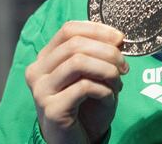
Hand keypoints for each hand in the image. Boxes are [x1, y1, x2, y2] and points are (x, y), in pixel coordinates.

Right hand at [25, 21, 128, 143]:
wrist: (77, 141)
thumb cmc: (86, 105)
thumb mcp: (93, 74)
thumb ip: (98, 54)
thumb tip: (117, 38)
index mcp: (46, 58)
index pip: (69, 30)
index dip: (98, 30)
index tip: (120, 39)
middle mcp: (37, 71)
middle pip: (75, 44)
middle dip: (108, 51)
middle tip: (124, 66)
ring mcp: (41, 90)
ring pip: (78, 62)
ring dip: (107, 70)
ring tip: (118, 82)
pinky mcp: (51, 109)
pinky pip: (84, 87)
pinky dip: (104, 89)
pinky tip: (108, 97)